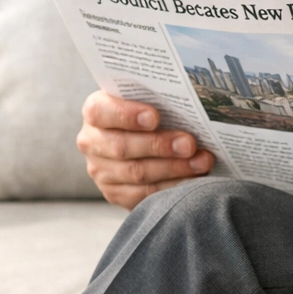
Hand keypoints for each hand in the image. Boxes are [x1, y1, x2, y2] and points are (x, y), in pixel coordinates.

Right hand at [78, 91, 214, 209]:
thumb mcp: (147, 99)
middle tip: (189, 144)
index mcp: (95, 111)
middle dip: (159, 146)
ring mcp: (101, 171)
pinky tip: (193, 179)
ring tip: (201, 161)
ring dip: (173, 168)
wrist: (144, 139)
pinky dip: (172, 187)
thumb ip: (156, 98)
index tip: (155, 117)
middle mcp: (91, 142)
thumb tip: (187, 99)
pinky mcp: (115, 193)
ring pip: (136, 173)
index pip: (101, 112)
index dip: (127, 115)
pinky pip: (144, 195)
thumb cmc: (149, 112)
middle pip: (121, 147)